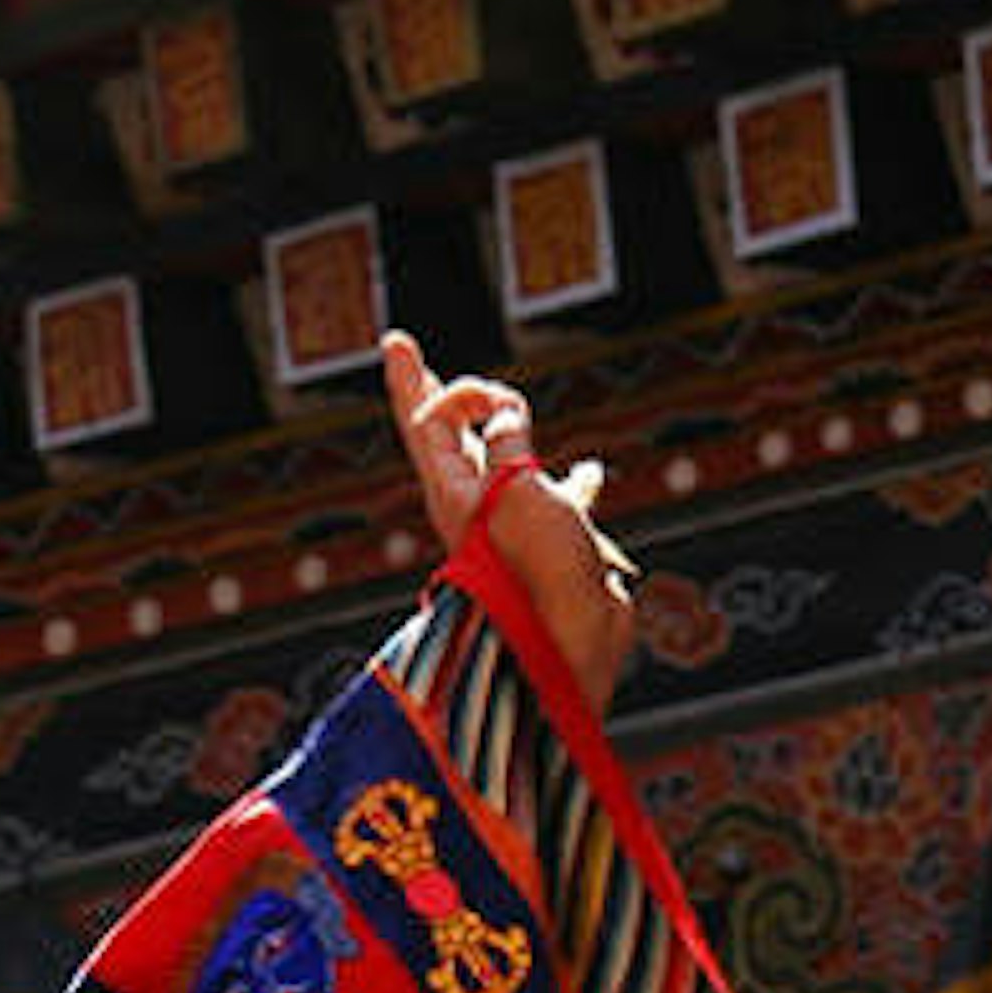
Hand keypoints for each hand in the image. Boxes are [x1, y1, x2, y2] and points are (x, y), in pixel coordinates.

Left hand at [381, 331, 636, 708]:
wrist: (568, 650)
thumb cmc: (538, 574)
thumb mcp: (515, 494)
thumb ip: (508, 448)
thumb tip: (504, 419)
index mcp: (455, 492)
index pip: (425, 422)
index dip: (409, 380)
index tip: (398, 343)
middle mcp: (479, 502)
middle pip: (449, 430)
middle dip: (430, 389)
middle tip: (399, 348)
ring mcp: (517, 520)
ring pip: (508, 456)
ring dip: (505, 424)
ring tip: (503, 406)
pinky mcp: (555, 541)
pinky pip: (564, 496)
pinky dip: (577, 479)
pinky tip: (593, 471)